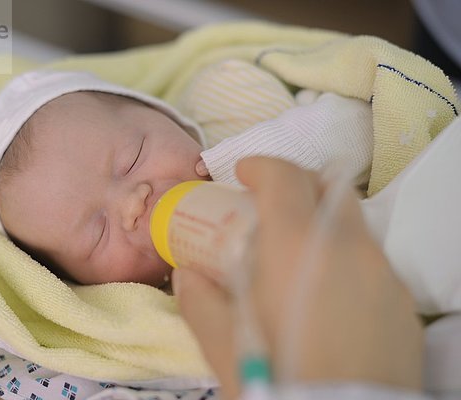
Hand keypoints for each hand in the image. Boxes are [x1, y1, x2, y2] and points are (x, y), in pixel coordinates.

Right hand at [173, 157, 422, 398]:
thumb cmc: (280, 384)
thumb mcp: (227, 350)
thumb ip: (200, 303)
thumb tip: (186, 275)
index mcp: (298, 249)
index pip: (285, 179)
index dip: (261, 166)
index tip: (243, 174)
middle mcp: (349, 249)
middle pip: (327, 188)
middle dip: (295, 185)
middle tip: (268, 208)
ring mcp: (384, 274)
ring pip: (352, 225)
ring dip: (321, 223)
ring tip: (295, 258)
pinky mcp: (402, 303)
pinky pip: (372, 261)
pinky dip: (345, 257)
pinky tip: (327, 295)